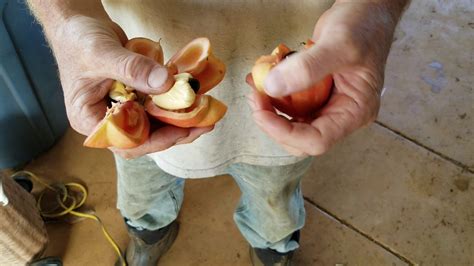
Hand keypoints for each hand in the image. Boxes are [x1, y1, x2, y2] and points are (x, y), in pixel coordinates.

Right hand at [48, 15, 212, 157]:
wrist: (80, 24)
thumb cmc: (79, 40)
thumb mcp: (102, 54)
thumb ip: (133, 70)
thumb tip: (167, 84)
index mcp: (90, 119)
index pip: (125, 141)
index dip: (154, 141)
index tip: (180, 131)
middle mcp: (108, 120)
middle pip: (144, 138)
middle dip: (174, 134)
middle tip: (203, 125)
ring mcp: (123, 110)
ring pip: (154, 125)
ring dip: (180, 121)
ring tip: (206, 116)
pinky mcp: (135, 99)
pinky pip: (157, 108)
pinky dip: (175, 105)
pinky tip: (195, 100)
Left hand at [247, 1, 404, 156]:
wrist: (366, 11)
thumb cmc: (362, 27)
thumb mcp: (338, 45)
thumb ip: (307, 68)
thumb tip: (273, 87)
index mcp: (355, 112)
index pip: (317, 140)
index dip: (285, 132)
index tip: (261, 111)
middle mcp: (342, 114)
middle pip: (301, 138)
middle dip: (274, 123)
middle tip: (256, 97)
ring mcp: (328, 104)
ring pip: (292, 123)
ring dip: (270, 110)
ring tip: (257, 87)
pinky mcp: (315, 94)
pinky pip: (290, 105)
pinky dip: (274, 96)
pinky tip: (263, 80)